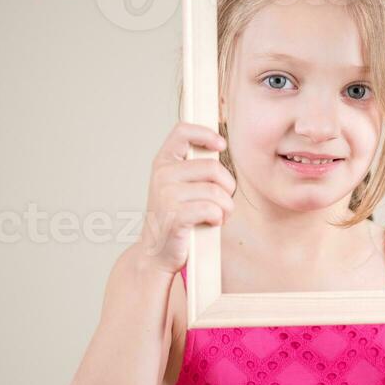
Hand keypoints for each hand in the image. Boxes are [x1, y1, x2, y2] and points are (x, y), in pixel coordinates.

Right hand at [136, 121, 236, 276]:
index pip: (182, 131)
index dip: (205, 133)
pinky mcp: (175, 216)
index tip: (221, 145)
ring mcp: (166, 195)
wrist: (157, 253)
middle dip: (228, 187)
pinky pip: (212, 209)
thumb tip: (218, 144)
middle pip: (213, 168)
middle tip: (224, 201)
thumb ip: (193, 167)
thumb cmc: (175, 218)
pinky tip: (212, 222)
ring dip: (226, 207)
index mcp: (163, 162)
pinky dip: (219, 218)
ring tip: (218, 215)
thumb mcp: (179, 186)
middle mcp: (162, 175)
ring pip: (216, 192)